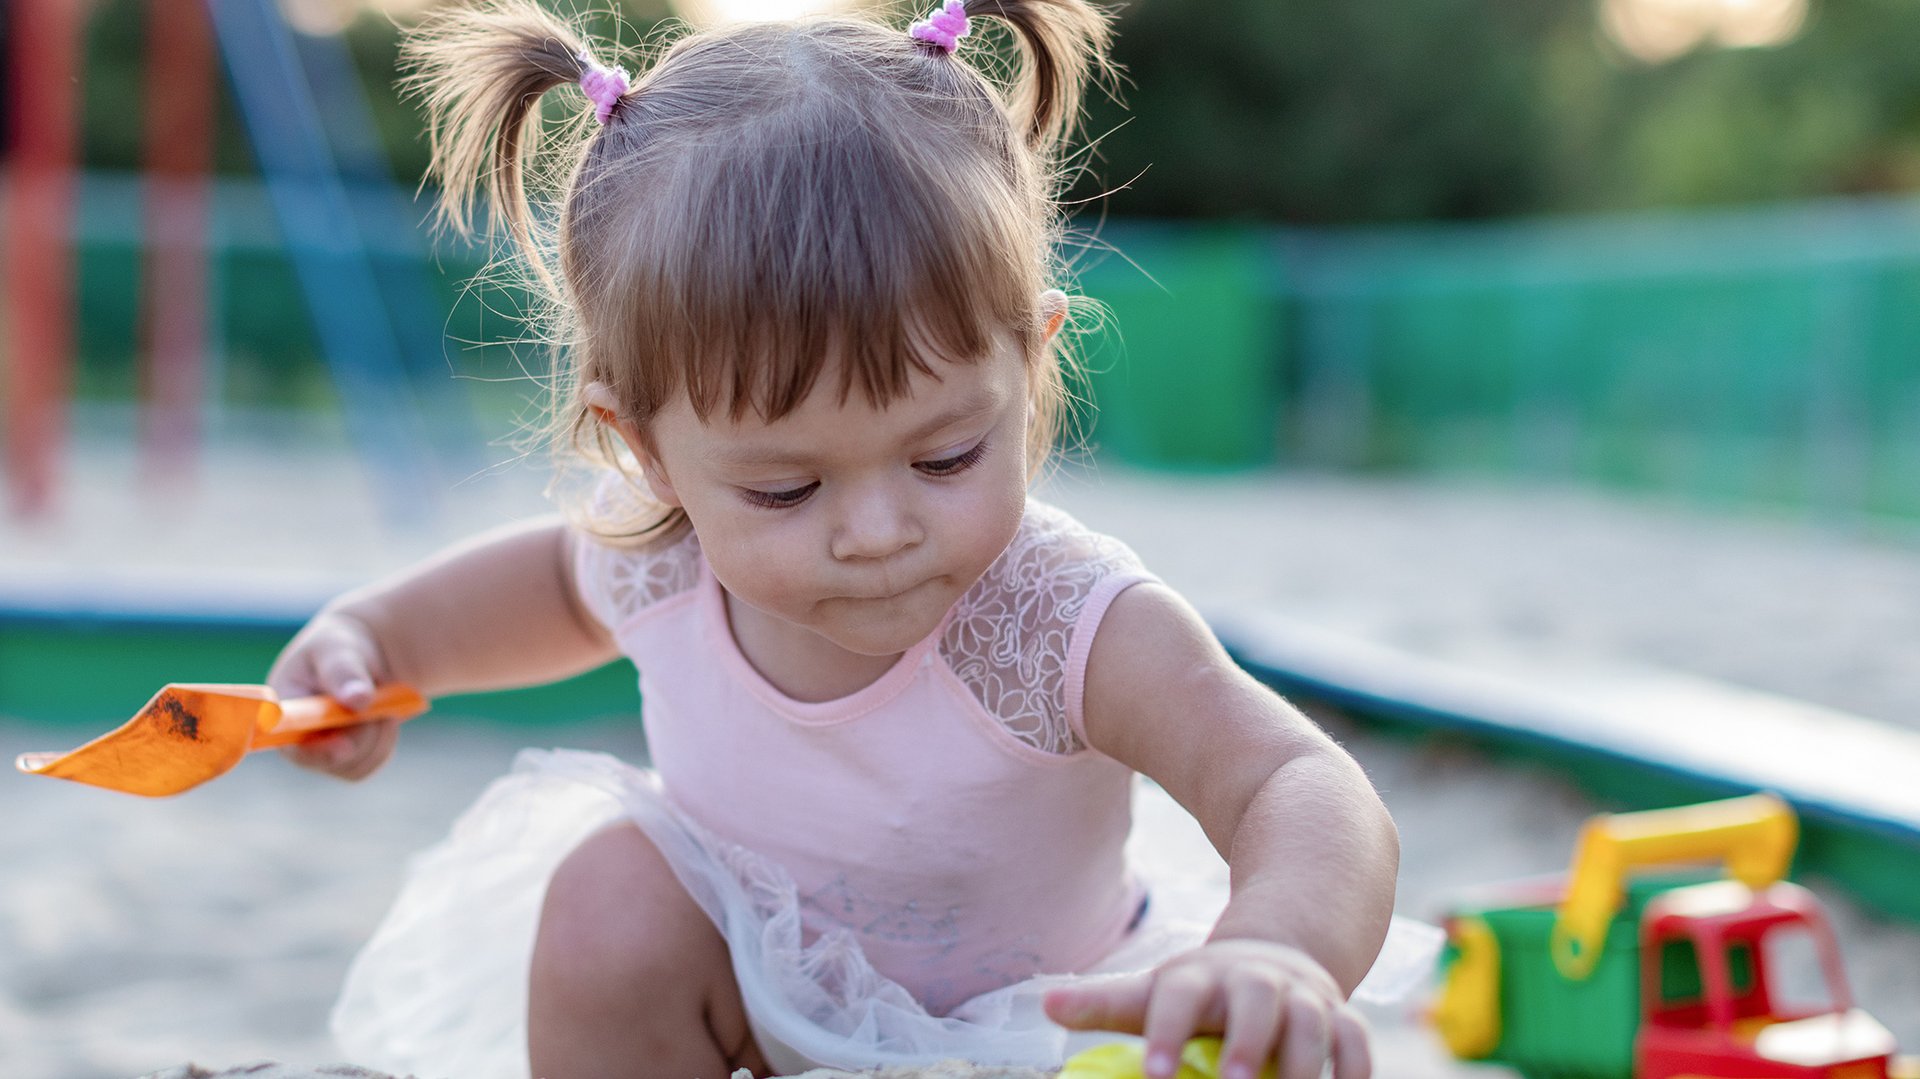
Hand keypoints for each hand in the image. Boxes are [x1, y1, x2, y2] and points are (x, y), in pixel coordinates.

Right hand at [266, 608, 401, 780]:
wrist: (362, 658)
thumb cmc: (339, 648)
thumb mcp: (338, 650)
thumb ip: (344, 672)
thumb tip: (358, 700)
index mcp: (281, 709)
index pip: (287, 742)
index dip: (314, 750)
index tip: (344, 744)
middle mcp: (294, 737)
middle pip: (328, 758)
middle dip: (360, 731)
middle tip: (374, 699)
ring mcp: (318, 752)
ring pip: (355, 764)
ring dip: (377, 734)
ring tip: (379, 700)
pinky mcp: (343, 761)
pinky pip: (371, 763)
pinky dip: (385, 741)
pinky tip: (382, 716)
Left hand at [1044, 939, 1369, 1078]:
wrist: (1276, 952)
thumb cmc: (1203, 990)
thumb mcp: (1155, 991)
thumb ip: (1106, 1004)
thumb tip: (1045, 1005)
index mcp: (1199, 977)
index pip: (1177, 997)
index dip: (1165, 1032)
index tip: (1154, 1073)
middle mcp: (1254, 982)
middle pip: (1253, 1004)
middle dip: (1245, 1045)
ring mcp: (1302, 998)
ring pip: (1311, 1023)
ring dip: (1304, 1063)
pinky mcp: (1341, 1017)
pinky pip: (1357, 1042)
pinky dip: (1357, 1070)